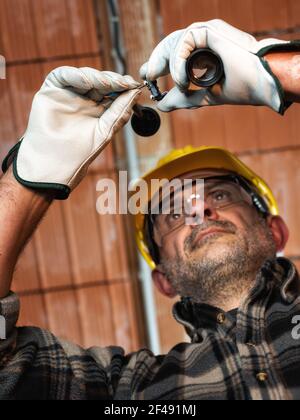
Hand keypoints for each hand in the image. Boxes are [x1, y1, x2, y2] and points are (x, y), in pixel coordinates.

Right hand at [2, 67, 141, 198]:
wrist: (54, 163)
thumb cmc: (80, 152)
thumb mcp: (106, 130)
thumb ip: (120, 111)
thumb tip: (137, 92)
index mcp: (98, 110)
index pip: (113, 92)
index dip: (123, 86)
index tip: (133, 84)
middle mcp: (84, 100)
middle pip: (101, 81)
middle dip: (113, 80)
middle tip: (123, 82)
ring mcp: (68, 94)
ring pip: (85, 76)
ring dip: (98, 77)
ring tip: (107, 84)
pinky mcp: (51, 90)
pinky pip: (63, 75)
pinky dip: (76, 75)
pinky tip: (87, 83)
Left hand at [140, 19, 292, 113]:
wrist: (259, 83)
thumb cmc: (240, 87)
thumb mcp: (202, 96)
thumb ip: (181, 98)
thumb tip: (160, 105)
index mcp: (203, 53)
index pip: (175, 53)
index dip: (159, 63)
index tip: (148, 76)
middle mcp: (203, 41)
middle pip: (170, 44)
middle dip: (156, 60)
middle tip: (147, 76)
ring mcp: (206, 34)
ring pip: (175, 42)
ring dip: (169, 65)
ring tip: (175, 85)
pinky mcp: (209, 30)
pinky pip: (184, 42)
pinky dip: (179, 63)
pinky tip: (182, 80)